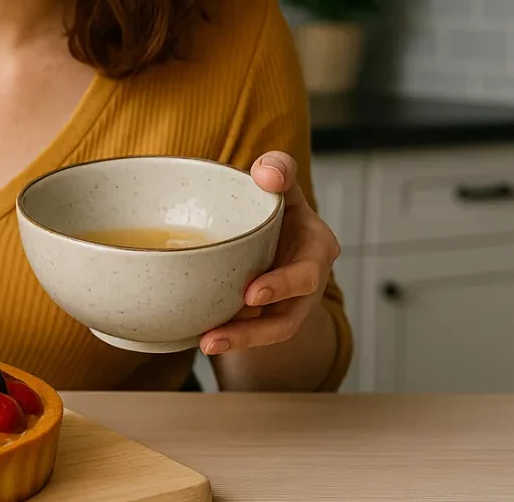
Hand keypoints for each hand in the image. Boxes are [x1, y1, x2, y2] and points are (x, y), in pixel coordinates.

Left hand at [198, 151, 340, 355]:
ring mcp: (284, 304)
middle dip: (254, 330)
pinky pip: (248, 330)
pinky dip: (226, 334)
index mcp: (316, 250)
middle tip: (216, 333)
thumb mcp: (282, 181)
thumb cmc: (276, 203)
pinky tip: (197, 335)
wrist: (269, 224)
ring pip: (266, 332)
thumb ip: (279, 170)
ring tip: (205, 343)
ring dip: (237, 341)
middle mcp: (304, 284)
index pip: (306, 274)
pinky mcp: (263, 315)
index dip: (283, 287)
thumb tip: (266, 173)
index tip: (252, 293)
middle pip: (287, 318)